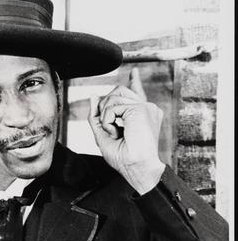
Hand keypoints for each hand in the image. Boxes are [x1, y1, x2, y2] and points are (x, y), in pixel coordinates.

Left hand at [87, 68, 164, 193]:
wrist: (137, 168)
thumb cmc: (125, 158)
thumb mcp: (105, 135)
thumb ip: (98, 116)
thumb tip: (93, 96)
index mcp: (142, 115)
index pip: (136, 93)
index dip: (133, 82)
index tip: (133, 72)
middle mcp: (146, 109)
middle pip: (118, 92)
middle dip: (105, 109)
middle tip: (111, 131)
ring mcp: (145, 107)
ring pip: (113, 97)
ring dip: (106, 117)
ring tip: (115, 133)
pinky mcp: (140, 108)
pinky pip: (112, 107)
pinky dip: (107, 121)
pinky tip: (116, 132)